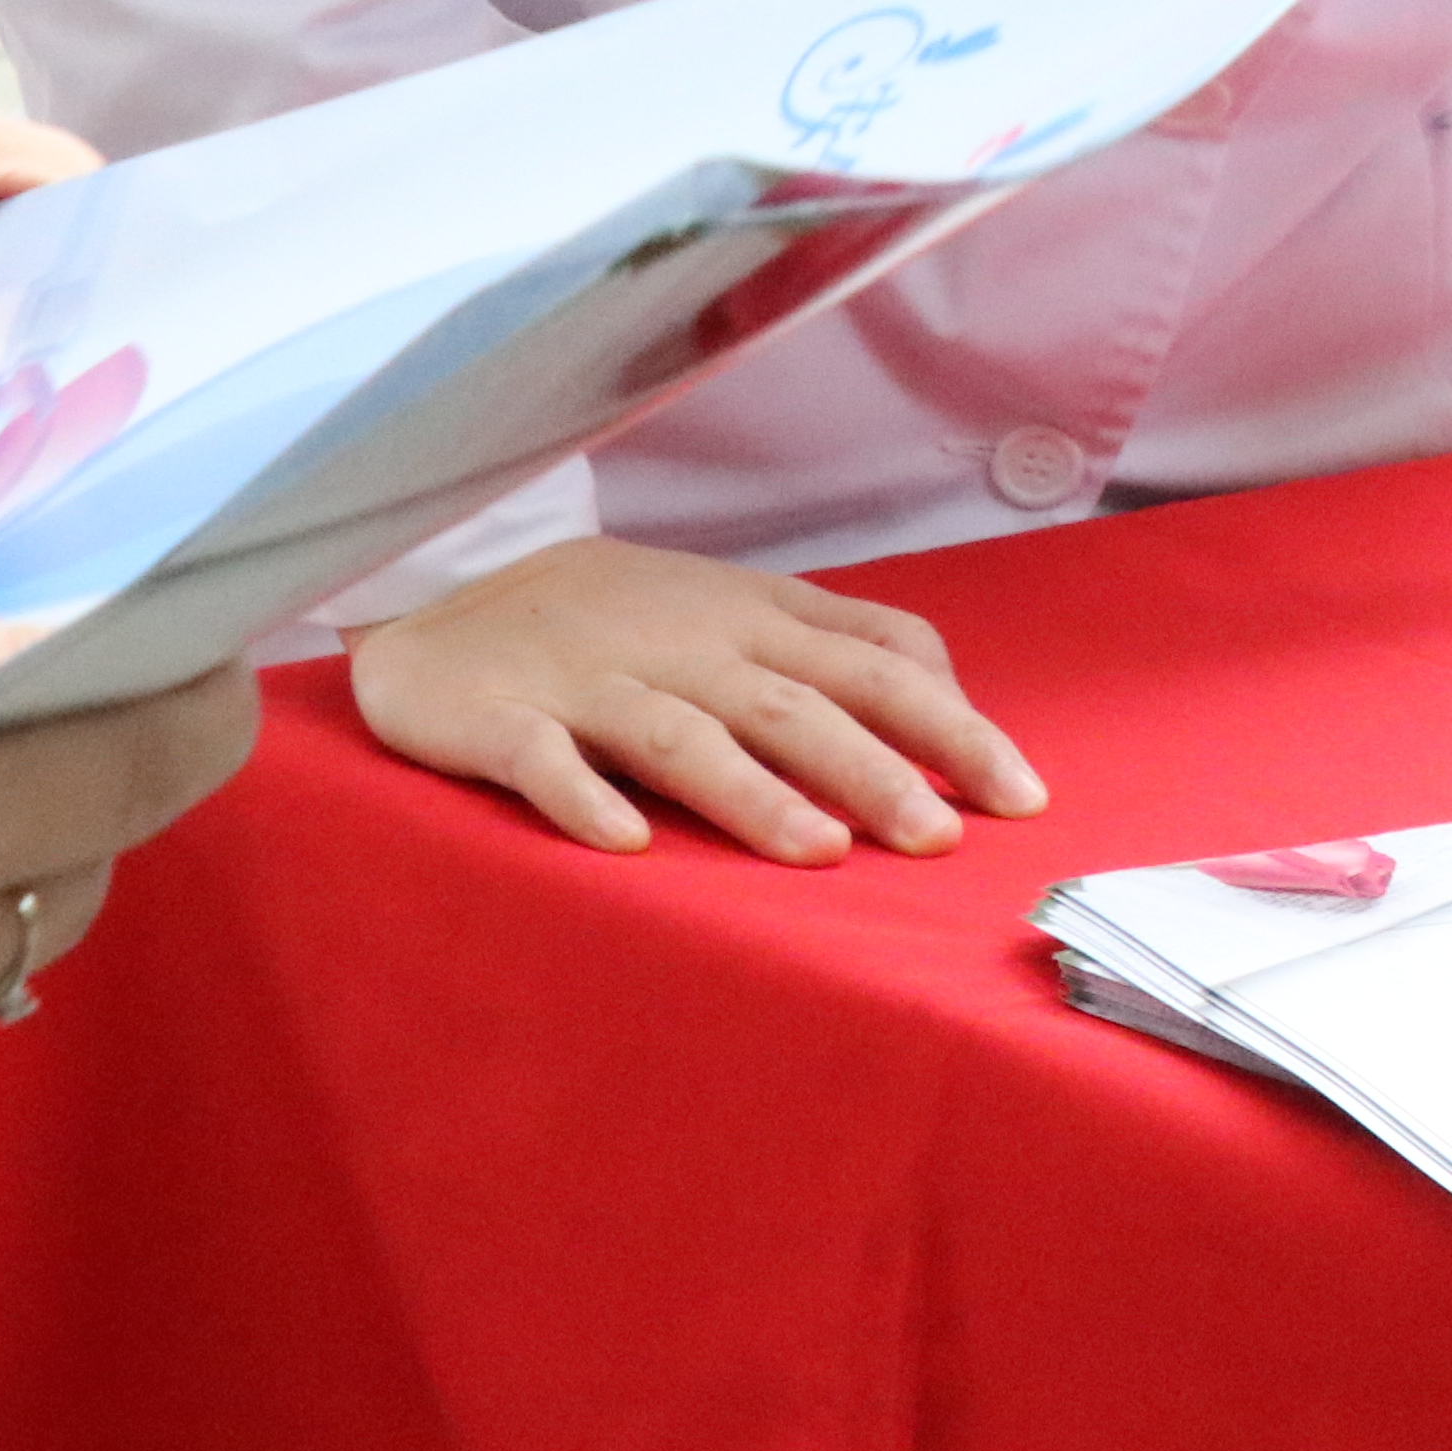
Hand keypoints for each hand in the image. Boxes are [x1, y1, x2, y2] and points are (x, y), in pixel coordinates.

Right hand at [348, 536, 1042, 864]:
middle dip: (876, 770)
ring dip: (753, 795)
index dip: (952, 722)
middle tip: (944, 842)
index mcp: (749, 614)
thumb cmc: (606, 617)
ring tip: (821, 852)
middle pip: (797, 704)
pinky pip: (540, 760)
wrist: (432, 598)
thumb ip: (828, 641)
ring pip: (684, 736)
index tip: (1019, 792)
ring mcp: (588, 679)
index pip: (877, 658)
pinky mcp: (496, 717)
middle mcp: (684, 643)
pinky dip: (583, 797)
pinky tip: (625, 845)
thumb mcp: (727, 607)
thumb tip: (945, 687)